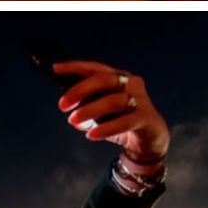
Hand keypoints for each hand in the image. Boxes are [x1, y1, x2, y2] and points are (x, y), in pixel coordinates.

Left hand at [55, 61, 169, 164]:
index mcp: (119, 77)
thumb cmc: (123, 121)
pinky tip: (92, 135)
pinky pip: (124, 122)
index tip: (56, 68)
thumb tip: (67, 105)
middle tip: (62, 105)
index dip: (76, 66)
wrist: (150, 140)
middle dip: (80, 90)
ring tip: (73, 121)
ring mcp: (140, 100)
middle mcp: (131, 84)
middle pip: (105, 80)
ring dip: (90, 110)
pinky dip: (106, 128)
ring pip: (114, 101)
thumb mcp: (101, 112)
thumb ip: (87, 105)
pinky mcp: (146, 118)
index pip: (96, 68)